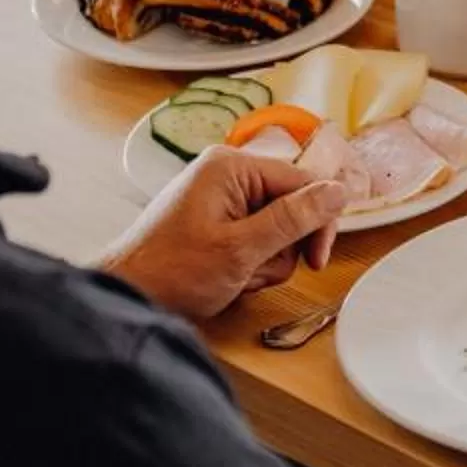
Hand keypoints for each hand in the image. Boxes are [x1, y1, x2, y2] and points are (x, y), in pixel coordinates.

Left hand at [105, 146, 347, 320]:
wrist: (127, 298)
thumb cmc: (171, 272)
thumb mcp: (242, 249)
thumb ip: (294, 219)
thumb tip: (338, 191)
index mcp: (231, 168)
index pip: (303, 183)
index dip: (317, 223)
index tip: (316, 260)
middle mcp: (227, 176)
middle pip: (291, 207)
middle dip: (282, 247)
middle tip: (255, 270)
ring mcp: (220, 199)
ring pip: (277, 229)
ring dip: (266, 261)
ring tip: (235, 276)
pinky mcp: (216, 222)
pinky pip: (255, 238)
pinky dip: (250, 263)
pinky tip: (228, 277)